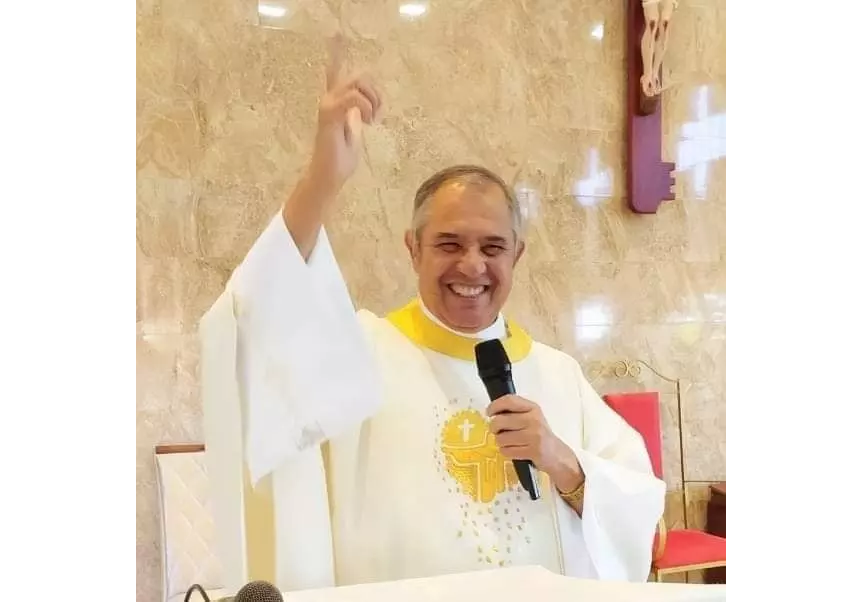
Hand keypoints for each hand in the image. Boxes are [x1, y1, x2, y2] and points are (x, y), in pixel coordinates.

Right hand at [307, 35, 382, 196]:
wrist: (329, 176)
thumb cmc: (340, 160)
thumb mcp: (353, 134)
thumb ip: (356, 118)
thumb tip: (361, 110)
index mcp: (336, 103)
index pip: (334, 72)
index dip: (335, 54)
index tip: (335, 36)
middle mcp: (330, 100)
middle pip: (359, 75)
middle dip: (376, 92)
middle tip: (378, 115)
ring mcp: (328, 106)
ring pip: (357, 83)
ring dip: (373, 100)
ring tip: (372, 120)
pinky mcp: (330, 114)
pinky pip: (353, 98)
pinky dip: (366, 108)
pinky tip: (367, 122)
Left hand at [487, 395, 582, 492]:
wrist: (558, 455)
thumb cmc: (540, 435)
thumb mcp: (531, 417)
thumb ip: (515, 411)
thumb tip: (493, 411)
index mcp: (532, 408)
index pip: (509, 400)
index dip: (495, 406)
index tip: (489, 412)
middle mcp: (534, 419)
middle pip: (500, 420)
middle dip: (494, 428)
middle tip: (497, 431)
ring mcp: (534, 435)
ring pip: (501, 438)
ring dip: (501, 442)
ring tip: (509, 442)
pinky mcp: (533, 451)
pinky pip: (507, 451)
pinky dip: (506, 452)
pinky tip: (513, 450)